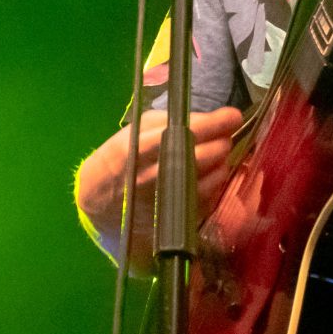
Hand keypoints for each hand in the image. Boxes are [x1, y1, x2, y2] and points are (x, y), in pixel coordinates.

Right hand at [76, 108, 242, 266]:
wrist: (100, 206)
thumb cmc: (117, 162)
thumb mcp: (131, 134)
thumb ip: (165, 123)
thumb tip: (205, 119)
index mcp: (140, 149)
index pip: (187, 133)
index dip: (215, 123)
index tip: (232, 116)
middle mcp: (156, 176)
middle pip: (206, 155)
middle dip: (221, 142)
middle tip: (222, 137)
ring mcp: (169, 200)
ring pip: (214, 177)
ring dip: (220, 163)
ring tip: (212, 156)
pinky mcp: (180, 217)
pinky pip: (210, 196)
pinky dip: (214, 183)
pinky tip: (204, 176)